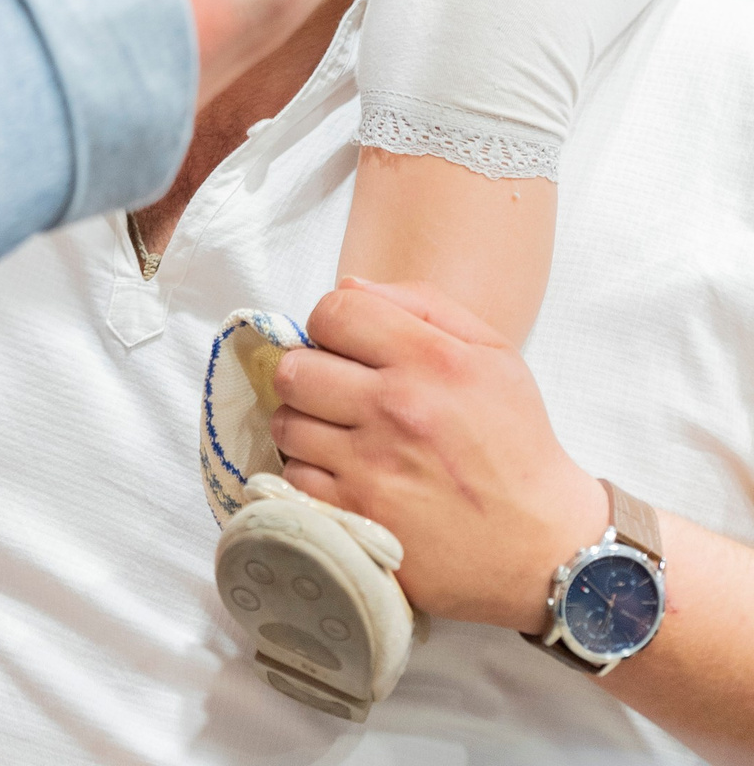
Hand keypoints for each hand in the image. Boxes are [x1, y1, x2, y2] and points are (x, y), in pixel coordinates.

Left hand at [269, 279, 607, 628]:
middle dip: (309, 373)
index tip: (345, 346)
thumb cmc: (516, 443)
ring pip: (288, 424)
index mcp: (431, 360)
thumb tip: (348, 285)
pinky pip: (294, 477)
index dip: (331, 324)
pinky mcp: (359, 518)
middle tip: (335, 392)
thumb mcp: (493, 354)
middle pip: (296, 368)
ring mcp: (373, 468)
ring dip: (306, 425)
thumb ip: (421, 304)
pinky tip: (341, 474)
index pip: (333, 311)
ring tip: (338, 435)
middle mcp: (397, 409)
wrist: (544, 548)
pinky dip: (309, 474)